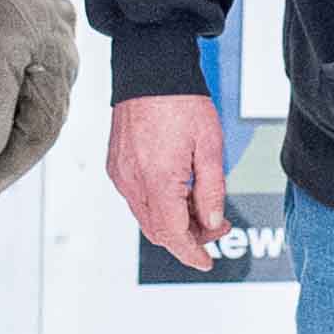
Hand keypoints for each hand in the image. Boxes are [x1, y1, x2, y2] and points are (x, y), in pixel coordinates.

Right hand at [108, 92, 229, 270]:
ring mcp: (120, 174)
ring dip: (174, 221)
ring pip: (146, 217)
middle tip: (217, 225)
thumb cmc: (182, 102)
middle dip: (188, 237)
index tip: (206, 261)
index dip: (192, 252)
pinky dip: (159, 206)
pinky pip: (137, 199)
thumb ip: (212, 189)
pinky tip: (180, 192)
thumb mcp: (211, 146)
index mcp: (157, 179)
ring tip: (202, 206)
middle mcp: (132, 181)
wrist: (151, 71)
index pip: (173, 233)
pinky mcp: (116, 165)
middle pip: (158, 231)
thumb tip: (213, 222)